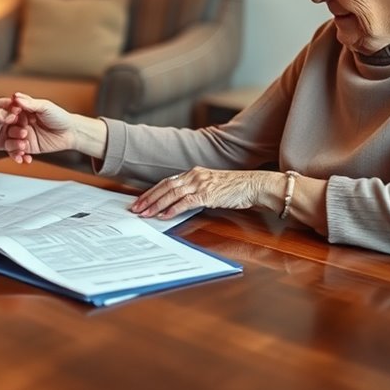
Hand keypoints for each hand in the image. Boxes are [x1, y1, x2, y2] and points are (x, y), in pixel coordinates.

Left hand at [0, 97, 21, 151]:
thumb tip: (11, 115)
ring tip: (21, 148)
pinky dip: (17, 154)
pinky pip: (14, 149)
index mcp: (7, 108)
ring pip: (19, 138)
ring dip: (21, 144)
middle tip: (23, 134)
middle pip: (21, 125)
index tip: (26, 119)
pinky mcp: (7, 143)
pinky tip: (20, 159)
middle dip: (23, 130)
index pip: (19, 110)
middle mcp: (12, 120)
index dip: (23, 114)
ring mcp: (10, 132)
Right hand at [6, 93, 79, 162]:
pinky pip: (17, 152)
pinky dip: (18, 154)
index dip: (9, 115)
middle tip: (23, 132)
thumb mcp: (45, 107)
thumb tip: (16, 96)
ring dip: (14, 144)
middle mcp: (21, 123)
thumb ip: (30, 103)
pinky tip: (23, 155)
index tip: (12, 117)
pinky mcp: (27, 147)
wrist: (70, 133)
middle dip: (13, 131)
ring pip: (10, 141)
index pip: (10, 113)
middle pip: (8, 128)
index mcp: (23, 111)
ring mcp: (23, 136)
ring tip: (24, 144)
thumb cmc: (60, 117)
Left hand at [130, 167, 281, 219]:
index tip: (141, 201)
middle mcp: (195, 176)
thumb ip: (195, 193)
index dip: (152, 192)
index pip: (167, 182)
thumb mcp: (211, 187)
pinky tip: (164, 216)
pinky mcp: (208, 194)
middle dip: (148, 198)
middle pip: (165, 187)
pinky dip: (173, 209)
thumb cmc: (235, 189)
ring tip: (145, 214)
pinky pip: (186, 202)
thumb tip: (179, 204)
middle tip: (136, 208)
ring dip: (156, 204)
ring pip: (172, 194)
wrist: (254, 185)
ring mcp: (201, 184)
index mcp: (194, 173)